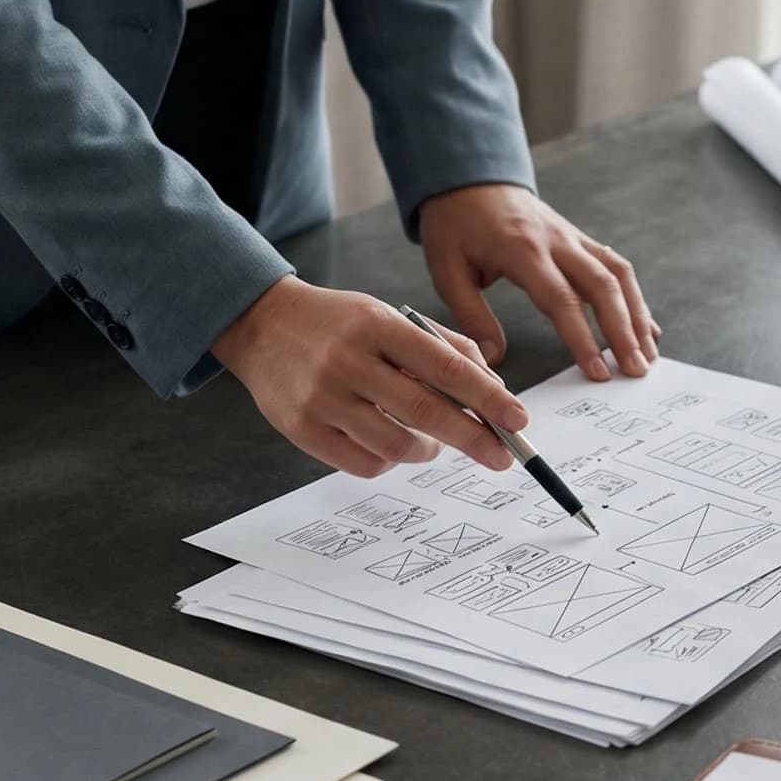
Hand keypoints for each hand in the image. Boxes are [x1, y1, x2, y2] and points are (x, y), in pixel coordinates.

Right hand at [212, 275, 527, 477]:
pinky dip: (389, 462)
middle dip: (474, 438)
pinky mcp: (302, 429)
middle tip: (503, 456)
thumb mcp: (388, 316)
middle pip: (427, 411)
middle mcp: (349, 360)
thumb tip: (492, 388)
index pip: (446, 367)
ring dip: (428, 452)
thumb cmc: (339, 324)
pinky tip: (390, 445)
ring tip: (432, 444)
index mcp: (378, 325)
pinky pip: (363, 464)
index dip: (488, 398)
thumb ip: (441, 346)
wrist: (261, 325)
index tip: (519, 420)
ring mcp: (322, 398)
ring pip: (396, 445)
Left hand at [419, 182, 660, 380]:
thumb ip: (471, 316)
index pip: (562, 300)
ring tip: (648, 354)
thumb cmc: (455, 224)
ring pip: (618, 274)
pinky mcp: (579, 239)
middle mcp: (557, 241)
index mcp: (523, 250)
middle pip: (603, 286)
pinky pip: (615, 266)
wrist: (468, 178)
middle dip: (624, 331)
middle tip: (635, 370)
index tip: (597, 371)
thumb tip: (494, 360)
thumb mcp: (447, 270)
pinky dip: (634, 297)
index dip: (583, 339)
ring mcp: (573, 237)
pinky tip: (645, 326)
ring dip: (637, 315)